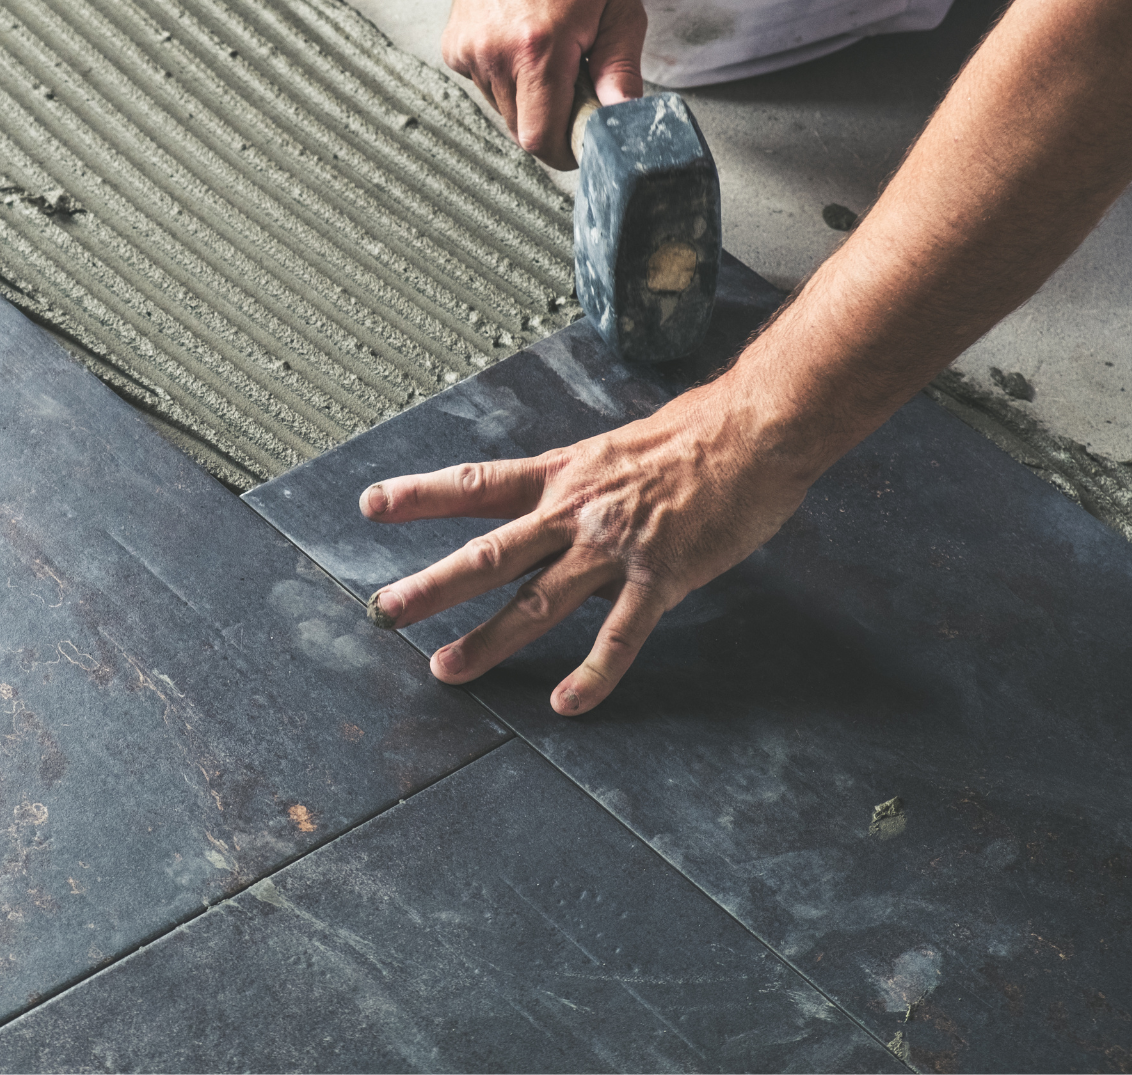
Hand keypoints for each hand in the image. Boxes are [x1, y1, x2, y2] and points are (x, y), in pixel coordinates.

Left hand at [359, 380, 816, 714]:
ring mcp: (615, 547)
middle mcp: (576, 511)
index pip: (478, 485)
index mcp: (563, 475)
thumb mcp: (616, 450)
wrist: (758, 428)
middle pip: (489, 552)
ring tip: (446, 669)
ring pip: (537, 600)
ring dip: (487, 639)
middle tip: (384, 609)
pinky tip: (566, 703)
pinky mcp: (661, 577)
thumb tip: (552, 510)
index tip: (372, 504)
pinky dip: (592, 673)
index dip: (422, 494)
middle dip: (432, 584)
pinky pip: (620, 635)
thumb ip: (579, 487)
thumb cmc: (695, 435)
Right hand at [442, 0, 647, 168]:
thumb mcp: (617, 10)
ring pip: (503, 110)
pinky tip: (520, 44)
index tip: (582, 141)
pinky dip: (505, 77)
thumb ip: (621, 70)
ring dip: (528, 99)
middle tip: (575, 85)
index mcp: (538, 49)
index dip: (564, 150)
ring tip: (548, 55)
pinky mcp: (455, 47)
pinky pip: (483, 85)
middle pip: (520, 131)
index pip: (540, 139)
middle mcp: (495, 53)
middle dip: (551, 121)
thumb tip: (623, 119)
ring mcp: (469, 50)